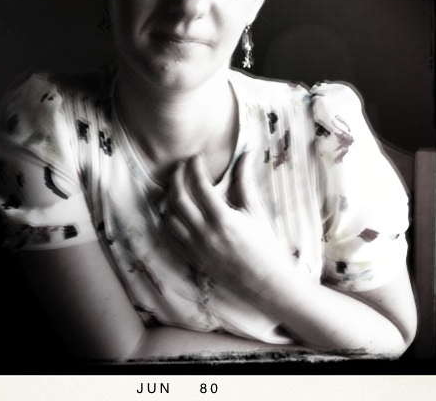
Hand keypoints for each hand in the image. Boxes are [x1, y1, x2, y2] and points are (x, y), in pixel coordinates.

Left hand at [164, 153, 295, 295]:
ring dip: (169, 198)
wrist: (266, 282)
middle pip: (178, 199)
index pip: (199, 186)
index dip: (195, 167)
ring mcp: (196, 248)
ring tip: (176, 186)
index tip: (196, 157)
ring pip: (169, 218)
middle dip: (176, 177)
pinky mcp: (192, 259)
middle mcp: (204, 233)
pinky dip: (169, 220)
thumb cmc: (265, 245)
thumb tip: (245, 154)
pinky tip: (175, 211)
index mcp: (222, 219)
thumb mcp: (255, 210)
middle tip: (181, 166)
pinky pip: (171, 237)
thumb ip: (245, 181)